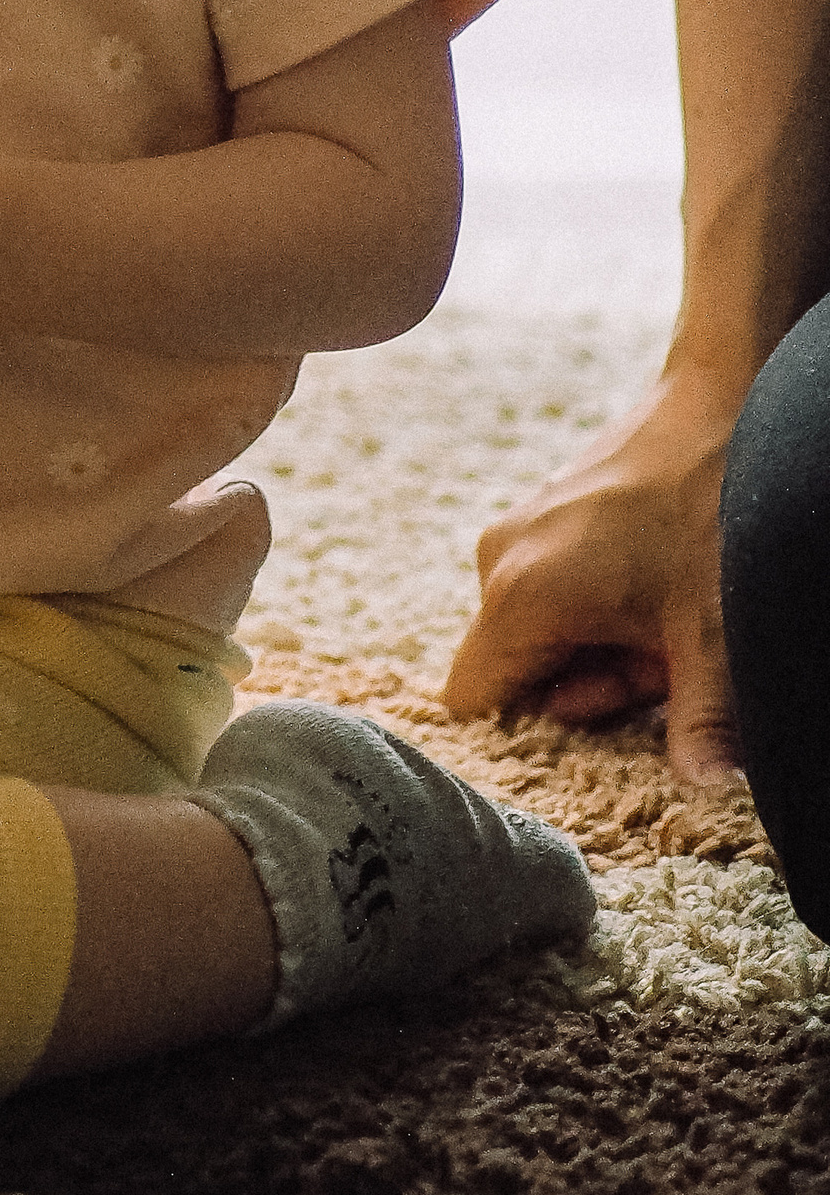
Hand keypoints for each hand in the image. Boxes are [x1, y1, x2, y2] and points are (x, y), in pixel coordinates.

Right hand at [440, 365, 739, 779]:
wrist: (722, 404)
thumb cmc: (711, 514)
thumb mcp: (712, 633)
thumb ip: (702, 721)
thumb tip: (707, 790)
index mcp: (519, 597)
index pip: (473, 703)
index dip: (526, 734)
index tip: (593, 736)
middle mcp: (499, 563)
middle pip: (516, 671)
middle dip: (584, 690)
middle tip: (657, 673)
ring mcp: (518, 534)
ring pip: (539, 633)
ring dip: (598, 653)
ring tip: (666, 633)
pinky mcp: (542, 516)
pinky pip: (551, 593)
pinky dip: (599, 615)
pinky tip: (658, 602)